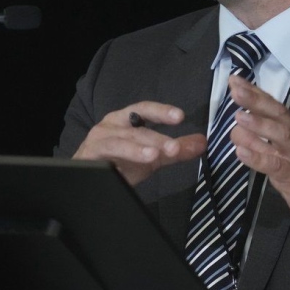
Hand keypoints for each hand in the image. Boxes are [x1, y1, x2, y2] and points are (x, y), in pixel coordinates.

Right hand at [72, 101, 205, 185]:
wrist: (88, 179)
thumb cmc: (119, 162)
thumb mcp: (151, 156)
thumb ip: (176, 150)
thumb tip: (202, 142)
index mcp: (126, 119)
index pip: (145, 109)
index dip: (161, 111)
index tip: (180, 116)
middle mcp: (111, 125)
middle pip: (135, 128)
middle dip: (156, 138)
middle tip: (174, 148)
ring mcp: (97, 140)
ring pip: (118, 142)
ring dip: (136, 149)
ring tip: (154, 156)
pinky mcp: (87, 157)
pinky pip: (100, 158)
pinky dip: (112, 162)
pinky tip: (122, 169)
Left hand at [228, 75, 289, 223]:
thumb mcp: (286, 149)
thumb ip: (266, 134)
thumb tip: (240, 119)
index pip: (274, 105)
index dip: (255, 92)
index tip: (235, 80)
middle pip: (278, 114)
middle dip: (256, 100)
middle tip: (235, 90)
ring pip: (280, 135)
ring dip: (259, 125)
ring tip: (238, 117)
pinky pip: (276, 165)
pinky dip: (258, 158)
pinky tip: (241, 153)